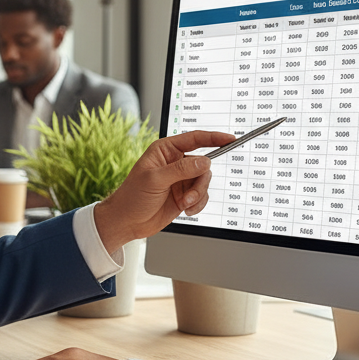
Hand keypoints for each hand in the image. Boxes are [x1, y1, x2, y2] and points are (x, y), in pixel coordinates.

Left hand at [93, 129, 236, 253]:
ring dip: (197, 195)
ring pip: (205, 181)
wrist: (127, 222)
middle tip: (188, 197)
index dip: (214, 138)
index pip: (194, 138)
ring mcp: (181, 179)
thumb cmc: (132, 197)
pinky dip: (198, 204)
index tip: (231, 139)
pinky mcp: (185, 194)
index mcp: (165, 150)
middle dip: (199, 182)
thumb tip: (205, 161)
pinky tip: (186, 210)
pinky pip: (203, 195)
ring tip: (184, 204)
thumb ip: (181, 170)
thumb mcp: (155, 180)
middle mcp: (175, 162)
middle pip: (203, 164)